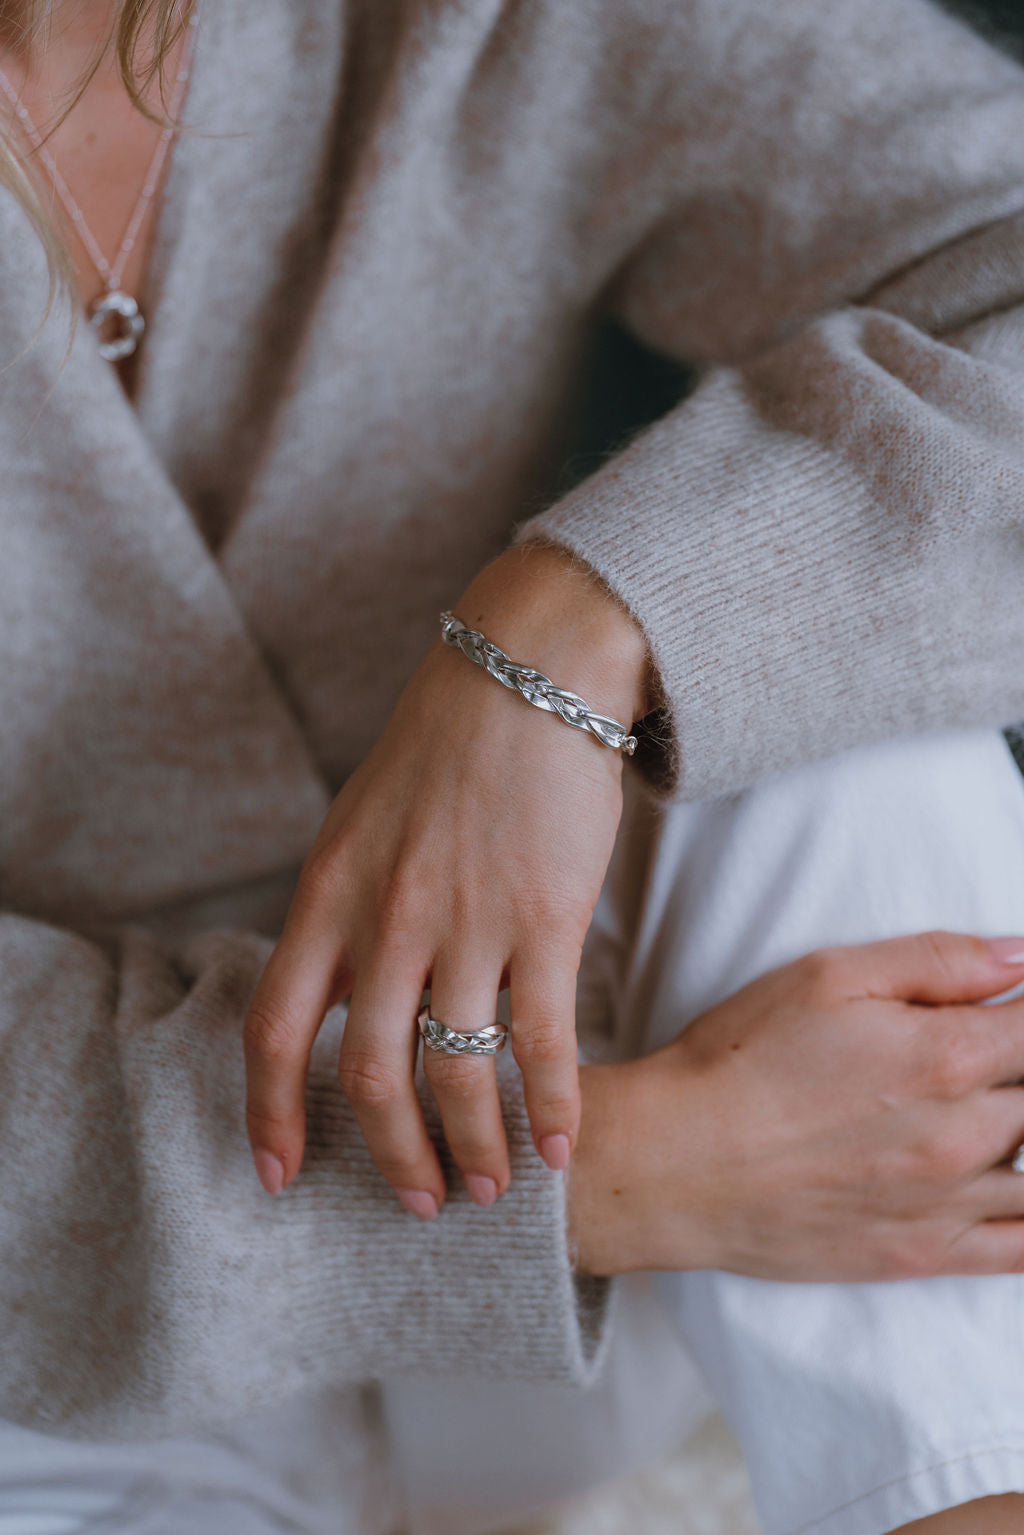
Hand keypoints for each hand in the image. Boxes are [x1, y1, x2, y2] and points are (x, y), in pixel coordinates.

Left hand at [243, 543, 649, 1211]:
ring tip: (491, 1191)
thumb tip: (343, 996)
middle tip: (420, 1203)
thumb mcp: (359, 824)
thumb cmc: (444, 748)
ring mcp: (468, 924)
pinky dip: (550, 1108)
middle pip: (371, 1076)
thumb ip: (344, 911)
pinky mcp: (546, 922)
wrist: (528, 676)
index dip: (270, 1114)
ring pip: (458, 1074)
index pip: (276, 1030)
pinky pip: (543, 1043)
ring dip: (473, 1148)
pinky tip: (558, 1147)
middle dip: (392, 1157)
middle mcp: (387, 919)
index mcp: (328, 893)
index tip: (280, 1173)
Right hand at [569, 932, 1023, 1278]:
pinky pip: (1021, 1250)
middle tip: (998, 1059)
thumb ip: (936, 962)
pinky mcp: (923, 1255)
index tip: (1018, 1013)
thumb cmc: (741, 1058)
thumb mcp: (828, 976)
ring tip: (1001, 1116)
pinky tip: (1020, 1194)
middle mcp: (963, 1133)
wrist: (676, 1163)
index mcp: (944, 1055)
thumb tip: (1020, 958)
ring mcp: (948, 1202)